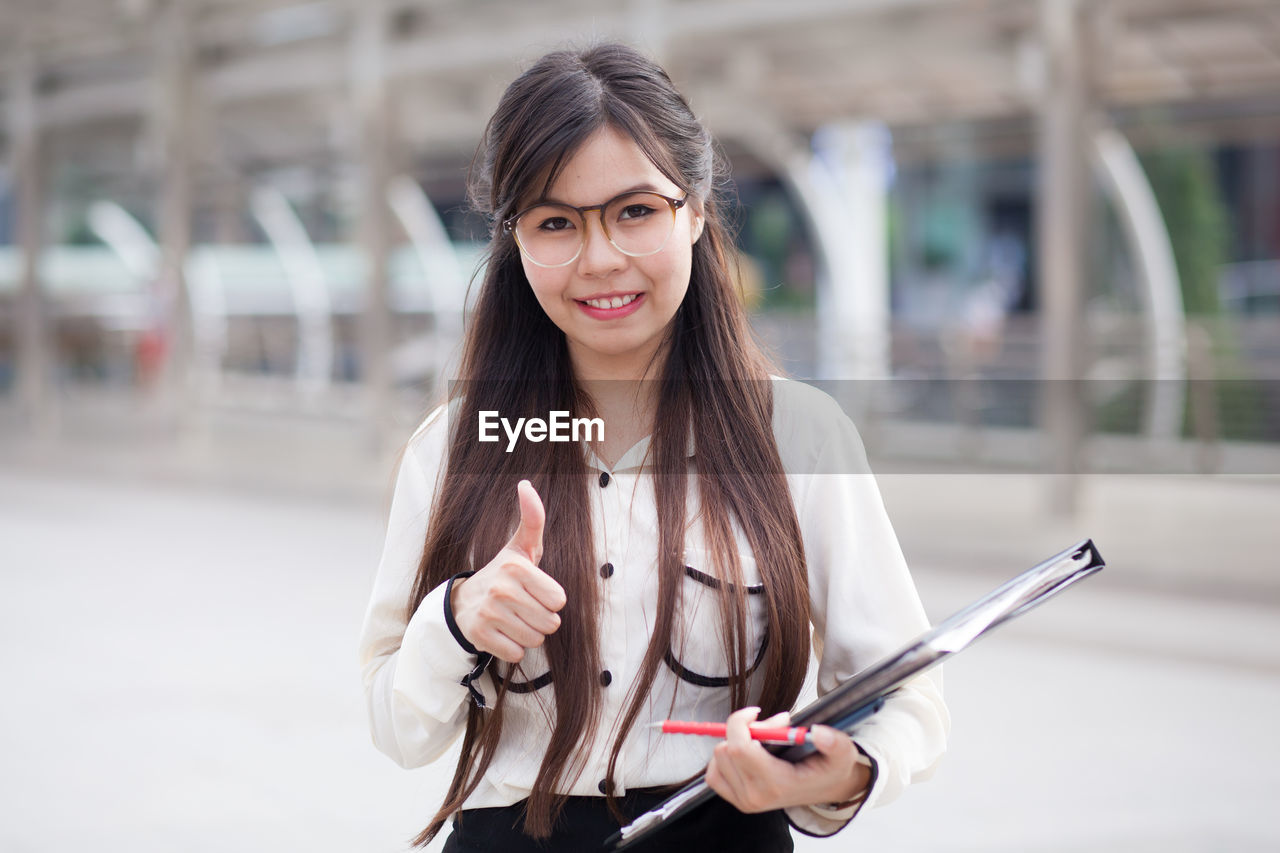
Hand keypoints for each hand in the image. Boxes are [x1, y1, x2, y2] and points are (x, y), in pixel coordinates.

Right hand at [450, 480, 566, 662]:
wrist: (463, 602)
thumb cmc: (504, 574)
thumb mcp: (520, 547)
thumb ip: (532, 519)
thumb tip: (525, 485)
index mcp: (516, 566)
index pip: (559, 600)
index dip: (550, 600)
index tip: (533, 591)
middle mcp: (501, 589)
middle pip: (550, 623)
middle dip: (541, 619)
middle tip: (522, 607)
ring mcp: (489, 613)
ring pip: (535, 640)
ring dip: (528, 634)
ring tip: (512, 619)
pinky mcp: (480, 636)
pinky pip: (517, 654)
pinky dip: (512, 648)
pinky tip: (501, 633)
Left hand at [705, 706, 871, 812]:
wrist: (825, 789)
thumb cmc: (829, 768)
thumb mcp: (841, 753)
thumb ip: (834, 743)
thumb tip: (818, 732)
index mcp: (776, 785)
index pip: (739, 748)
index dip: (740, 722)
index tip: (756, 711)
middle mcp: (754, 796)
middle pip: (727, 749)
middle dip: (744, 729)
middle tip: (770, 727)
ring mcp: (743, 801)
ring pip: (718, 757)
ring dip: (735, 741)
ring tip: (762, 741)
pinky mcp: (735, 799)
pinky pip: (713, 773)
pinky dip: (725, 757)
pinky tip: (745, 752)